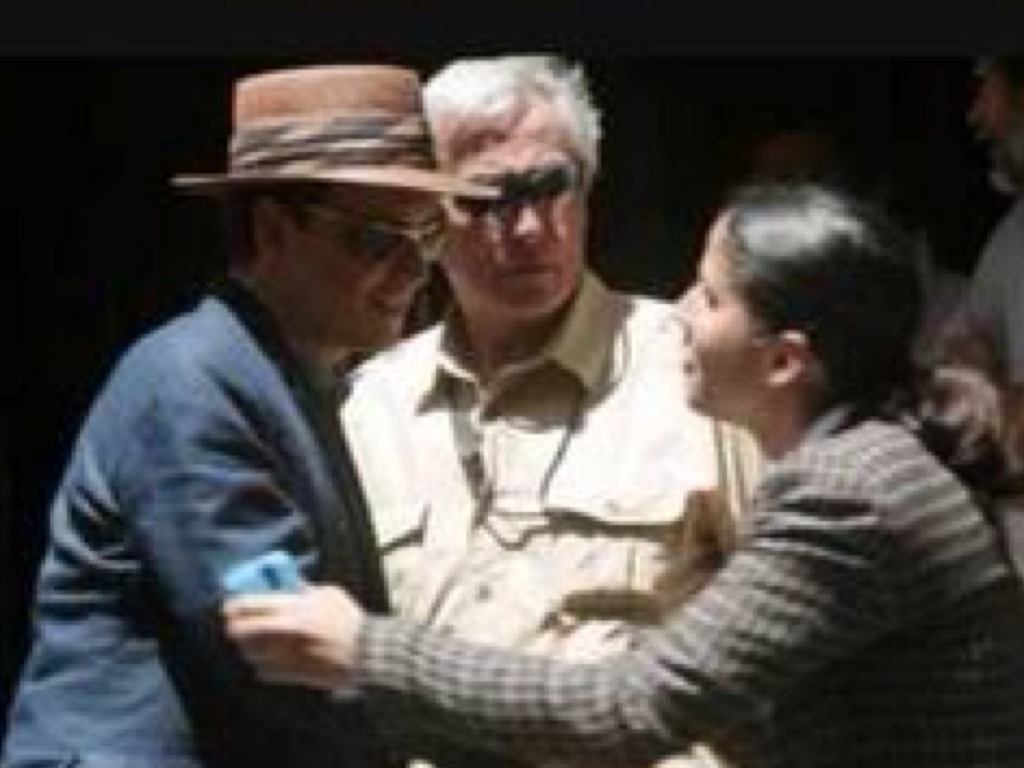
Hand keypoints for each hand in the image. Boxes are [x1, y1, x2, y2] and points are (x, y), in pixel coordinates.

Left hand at [222, 585, 363, 689]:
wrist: (366, 651)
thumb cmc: (348, 619)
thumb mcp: (328, 594)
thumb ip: (303, 589)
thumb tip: (285, 584)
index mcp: (294, 610)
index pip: (251, 606)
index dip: (235, 605)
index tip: (229, 606)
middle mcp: (285, 634)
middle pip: (242, 632)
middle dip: (235, 627)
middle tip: (235, 624)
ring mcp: (286, 656)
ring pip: (250, 653)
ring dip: (247, 646)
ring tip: (251, 640)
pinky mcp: (292, 674)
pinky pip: (263, 671)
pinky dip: (261, 663)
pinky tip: (268, 657)